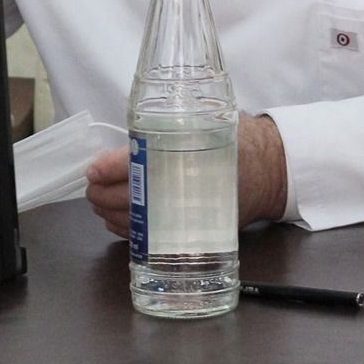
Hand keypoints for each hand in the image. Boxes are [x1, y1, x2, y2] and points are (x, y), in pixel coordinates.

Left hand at [85, 114, 289, 238]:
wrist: (271, 173)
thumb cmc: (240, 142)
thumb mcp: (210, 124)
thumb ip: (174, 127)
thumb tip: (134, 132)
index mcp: (184, 160)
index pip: (134, 167)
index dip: (108, 169)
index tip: (93, 169)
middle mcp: (181, 193)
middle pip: (126, 201)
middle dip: (100, 195)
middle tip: (92, 187)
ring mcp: (185, 219)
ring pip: (133, 224)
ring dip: (109, 214)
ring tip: (99, 202)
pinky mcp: (190, 234)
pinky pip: (150, 239)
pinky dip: (128, 230)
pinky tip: (118, 220)